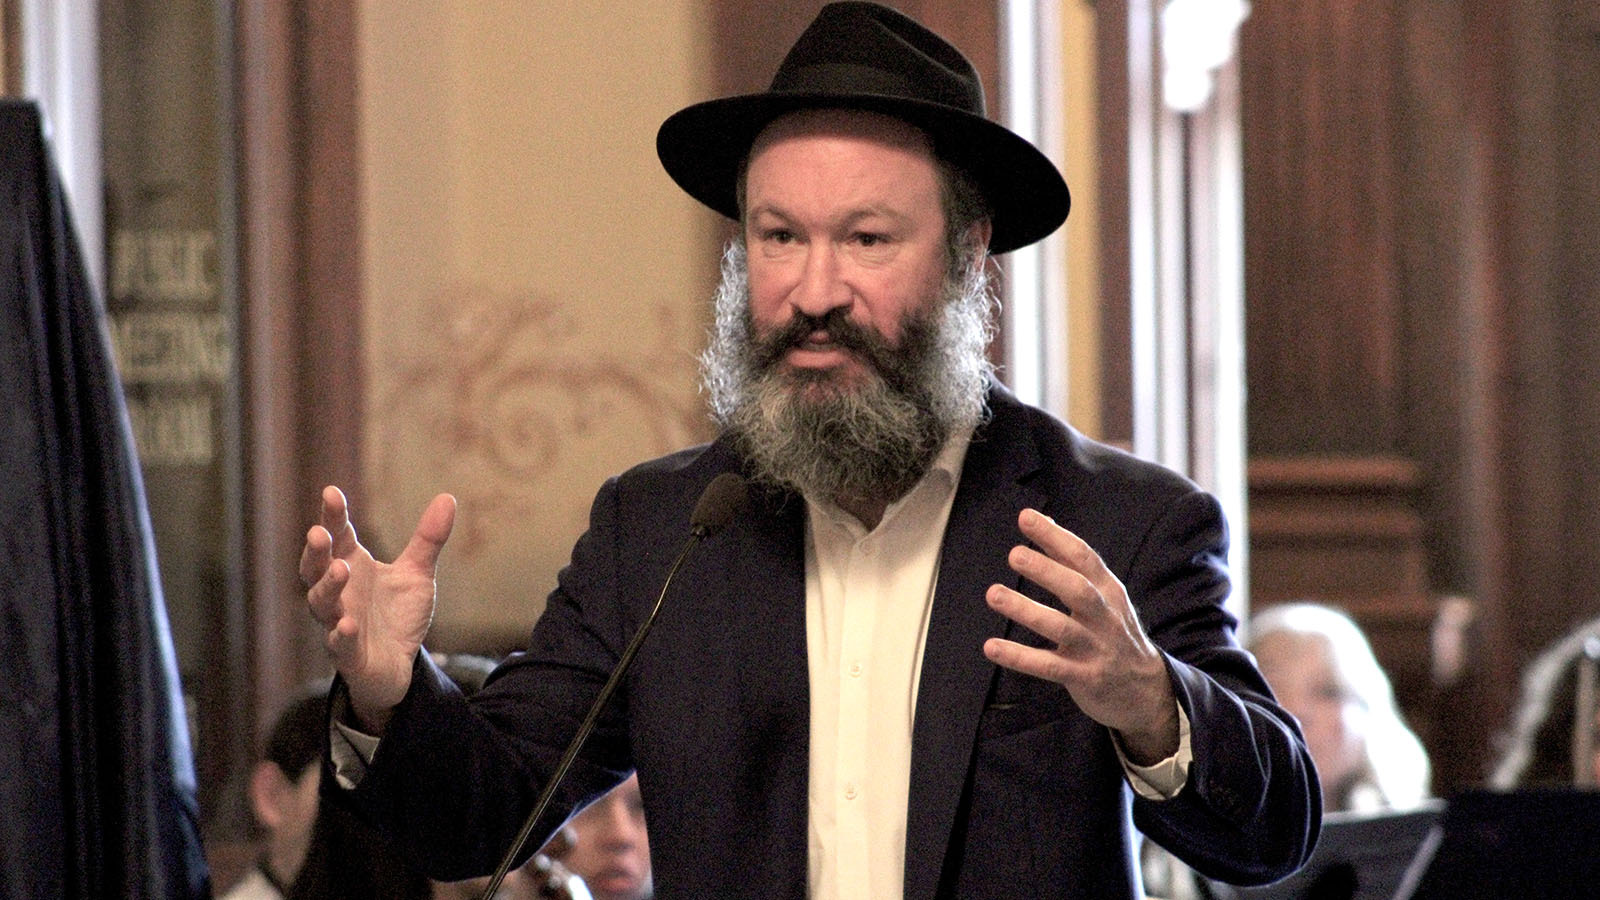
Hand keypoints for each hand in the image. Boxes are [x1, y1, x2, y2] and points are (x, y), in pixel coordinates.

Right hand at [300, 485, 455, 730]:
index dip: (333, 516)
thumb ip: (428, 539)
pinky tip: (348, 624)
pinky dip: (342, 634)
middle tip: (319, 532)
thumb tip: (448, 497)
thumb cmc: (397, 616)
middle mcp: (339, 593)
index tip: (331, 492)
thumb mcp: (417, 574)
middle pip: (315, 568)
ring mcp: (339, 623)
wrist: (399, 667)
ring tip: (341, 569)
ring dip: (327, 587)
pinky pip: (340, 644)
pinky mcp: (349, 655)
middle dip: (315, 551)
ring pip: (321, 604)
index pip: (337, 537)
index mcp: (351, 566)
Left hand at [982, 508, 1178, 763]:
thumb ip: (1075, 563)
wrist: (1147, 691)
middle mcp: (1104, 616)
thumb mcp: (1106, 597)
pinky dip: (1019, 656)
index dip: (1055, 537)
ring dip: (1026, 610)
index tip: (1026, 518)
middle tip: (1014, 554)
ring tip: (994, 594)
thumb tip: (1046, 521)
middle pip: (1077, 589)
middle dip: (1047, 570)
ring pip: (1060, 627)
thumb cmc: (1116, 634)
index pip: (1083, 557)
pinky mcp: (1084, 677)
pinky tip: (991, 646)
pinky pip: (1048, 666)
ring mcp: (1095, 648)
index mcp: (1109, 591)